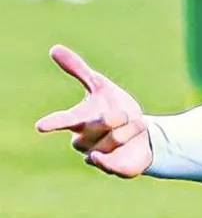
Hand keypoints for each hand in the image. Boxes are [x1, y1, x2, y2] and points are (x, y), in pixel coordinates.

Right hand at [35, 45, 151, 177]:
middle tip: (125, 115)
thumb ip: (78, 70)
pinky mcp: (111, 169)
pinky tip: (104, 157)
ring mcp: (96, 156)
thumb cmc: (117, 109)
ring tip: (132, 129)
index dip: (53, 123)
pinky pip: (108, 165)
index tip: (41, 126)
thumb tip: (53, 48)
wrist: (144, 135)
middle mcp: (83, 140)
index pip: (63, 121)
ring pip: (115, 139)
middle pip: (102, 124)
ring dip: (131, 129)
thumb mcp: (101, 86)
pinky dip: (109, 160)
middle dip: (118, 116)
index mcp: (78, 121)